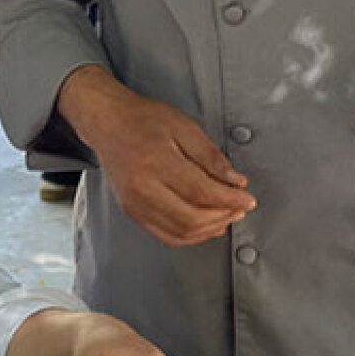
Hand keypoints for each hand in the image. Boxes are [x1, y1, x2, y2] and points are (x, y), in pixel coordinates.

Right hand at [61, 72, 252, 245]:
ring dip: (209, 229)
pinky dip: (190, 235)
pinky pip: (166, 236)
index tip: (247, 199)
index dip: (230, 200)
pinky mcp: (132, 212)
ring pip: (180, 232)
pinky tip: (204, 225)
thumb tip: (235, 182)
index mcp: (156, 162)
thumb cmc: (142, 120)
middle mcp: (141, 188)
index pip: (201, 192)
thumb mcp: (184, 127)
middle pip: (192, 218)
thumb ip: (211, 157)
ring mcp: (134, 204)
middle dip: (223, 216)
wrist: (107, 123)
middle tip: (239, 207)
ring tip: (226, 216)